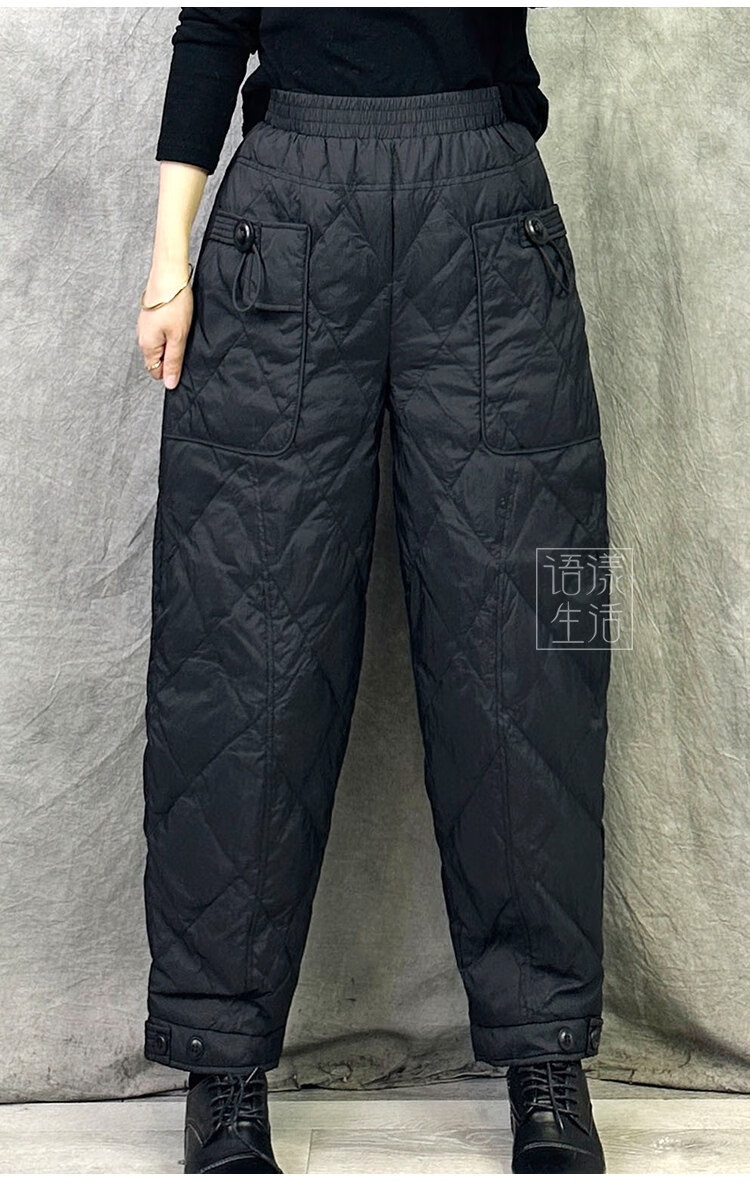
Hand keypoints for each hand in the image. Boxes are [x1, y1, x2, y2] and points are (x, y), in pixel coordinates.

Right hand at [137, 267, 193, 388]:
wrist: (168, 275)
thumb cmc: (174, 304)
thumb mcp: (178, 338)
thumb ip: (173, 362)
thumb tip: (169, 384)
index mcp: (147, 346)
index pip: (155, 371)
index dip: (170, 370)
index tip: (182, 360)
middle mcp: (141, 338)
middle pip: (156, 359)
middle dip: (170, 357)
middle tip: (183, 343)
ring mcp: (144, 326)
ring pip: (158, 345)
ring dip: (170, 343)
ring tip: (181, 331)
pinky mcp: (150, 316)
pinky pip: (159, 333)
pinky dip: (168, 332)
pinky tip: (177, 323)